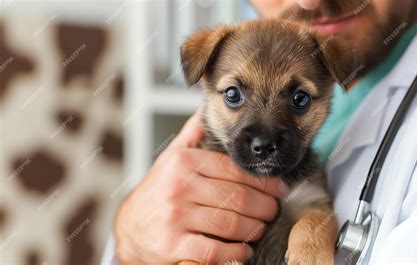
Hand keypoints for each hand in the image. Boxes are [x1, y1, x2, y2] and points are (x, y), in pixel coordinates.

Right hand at [114, 110, 288, 263]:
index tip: (280, 188)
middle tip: (274, 211)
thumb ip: (193, 133)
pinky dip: (237, 252)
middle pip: (239, 197)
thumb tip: (208, 105)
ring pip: (232, 224)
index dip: (264, 181)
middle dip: (266, 207)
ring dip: (255, 229)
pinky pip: (216, 251)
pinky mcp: (173, 245)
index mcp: (183, 163)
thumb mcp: (171, 157)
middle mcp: (179, 187)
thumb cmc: (157, 191)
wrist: (128, 228)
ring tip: (261, 227)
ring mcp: (175, 217)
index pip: (235, 170)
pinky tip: (244, 249)